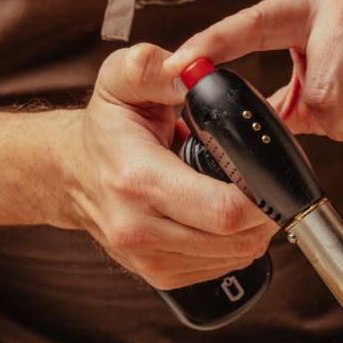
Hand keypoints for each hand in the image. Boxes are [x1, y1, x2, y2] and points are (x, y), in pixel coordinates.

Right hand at [58, 44, 273, 288]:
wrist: (69, 173)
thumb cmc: (104, 129)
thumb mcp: (120, 82)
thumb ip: (153, 67)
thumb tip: (190, 68)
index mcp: (139, 181)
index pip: (223, 210)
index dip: (264, 197)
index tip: (273, 174)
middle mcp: (140, 230)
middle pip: (238, 240)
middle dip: (266, 212)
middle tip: (266, 182)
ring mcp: (149, 260)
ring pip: (235, 257)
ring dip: (253, 230)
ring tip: (242, 195)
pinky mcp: (158, 275)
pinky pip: (221, 268)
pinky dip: (234, 245)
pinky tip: (222, 217)